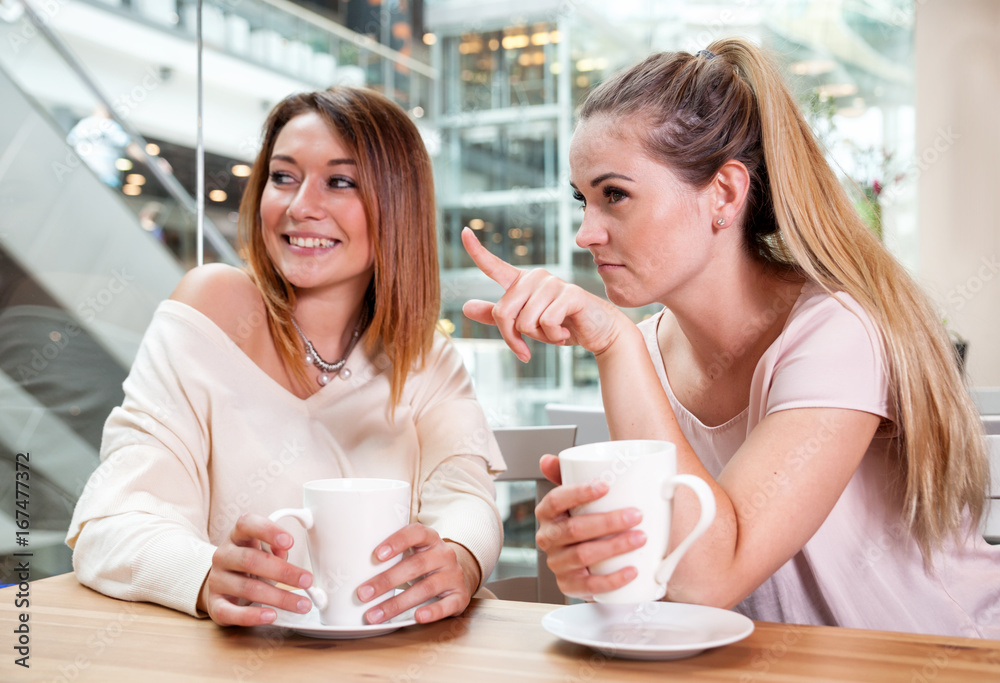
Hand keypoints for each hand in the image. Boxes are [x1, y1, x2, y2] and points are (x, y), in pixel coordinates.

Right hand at [198, 513, 313, 625]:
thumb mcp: (263, 550)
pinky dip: (253, 616)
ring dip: (279, 597)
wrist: (222, 584)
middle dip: (283, 571)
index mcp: (237, 536)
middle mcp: (223, 555)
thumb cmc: (250, 565)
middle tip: (307, 580)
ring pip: (247, 588)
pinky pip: (231, 612)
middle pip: (251, 560)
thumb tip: (285, 551)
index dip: (268, 531)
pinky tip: (271, 615)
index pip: (247, 524)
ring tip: (301, 604)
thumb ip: (276, 548)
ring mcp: (216, 580)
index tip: (290, 542)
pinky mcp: (215, 605)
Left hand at [356, 524, 477, 624]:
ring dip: (398, 603)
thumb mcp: (413, 551)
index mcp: (430, 539)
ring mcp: (453, 575)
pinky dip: (433, 612)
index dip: (397, 542)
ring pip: (426, 588)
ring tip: (375, 615)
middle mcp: (444, 554)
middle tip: (362, 594)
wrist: (459, 574)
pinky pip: (447, 604)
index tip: (376, 555)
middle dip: (386, 581)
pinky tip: (417, 617)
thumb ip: (392, 554)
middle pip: (415, 565)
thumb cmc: (424, 562)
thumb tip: (348, 564)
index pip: (416, 533)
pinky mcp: (460, 596)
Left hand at [461, 227, 626, 361]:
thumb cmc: (561, 325)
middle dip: (513, 338)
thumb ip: (496, 317)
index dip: (476, 251)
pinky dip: (554, 337)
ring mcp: (552, 283)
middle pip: (503, 313)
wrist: (597, 331)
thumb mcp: (525, 324)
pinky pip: (547, 324)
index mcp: (521, 283)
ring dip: (540, 338)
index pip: (493, 266)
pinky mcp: (569, 294)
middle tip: (529, 346)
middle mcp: (534, 278)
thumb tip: (465, 307)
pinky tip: (566, 332)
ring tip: (556, 332)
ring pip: (525, 322)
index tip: (464, 232)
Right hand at [534, 461, 645, 599]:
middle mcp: (548, 538)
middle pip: (574, 529)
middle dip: (608, 522)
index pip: (557, 500)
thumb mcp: (575, 498)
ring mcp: (558, 563)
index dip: (579, 492)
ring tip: (640, 538)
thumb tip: (548, 459)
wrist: (586, 560)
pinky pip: (589, 586)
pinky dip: (612, 579)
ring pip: (583, 555)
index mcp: (547, 513)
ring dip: (614, 547)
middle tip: (636, 515)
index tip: (605, 486)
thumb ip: (566, 475)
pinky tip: (631, 570)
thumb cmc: (583, 521)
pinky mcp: (569, 585)